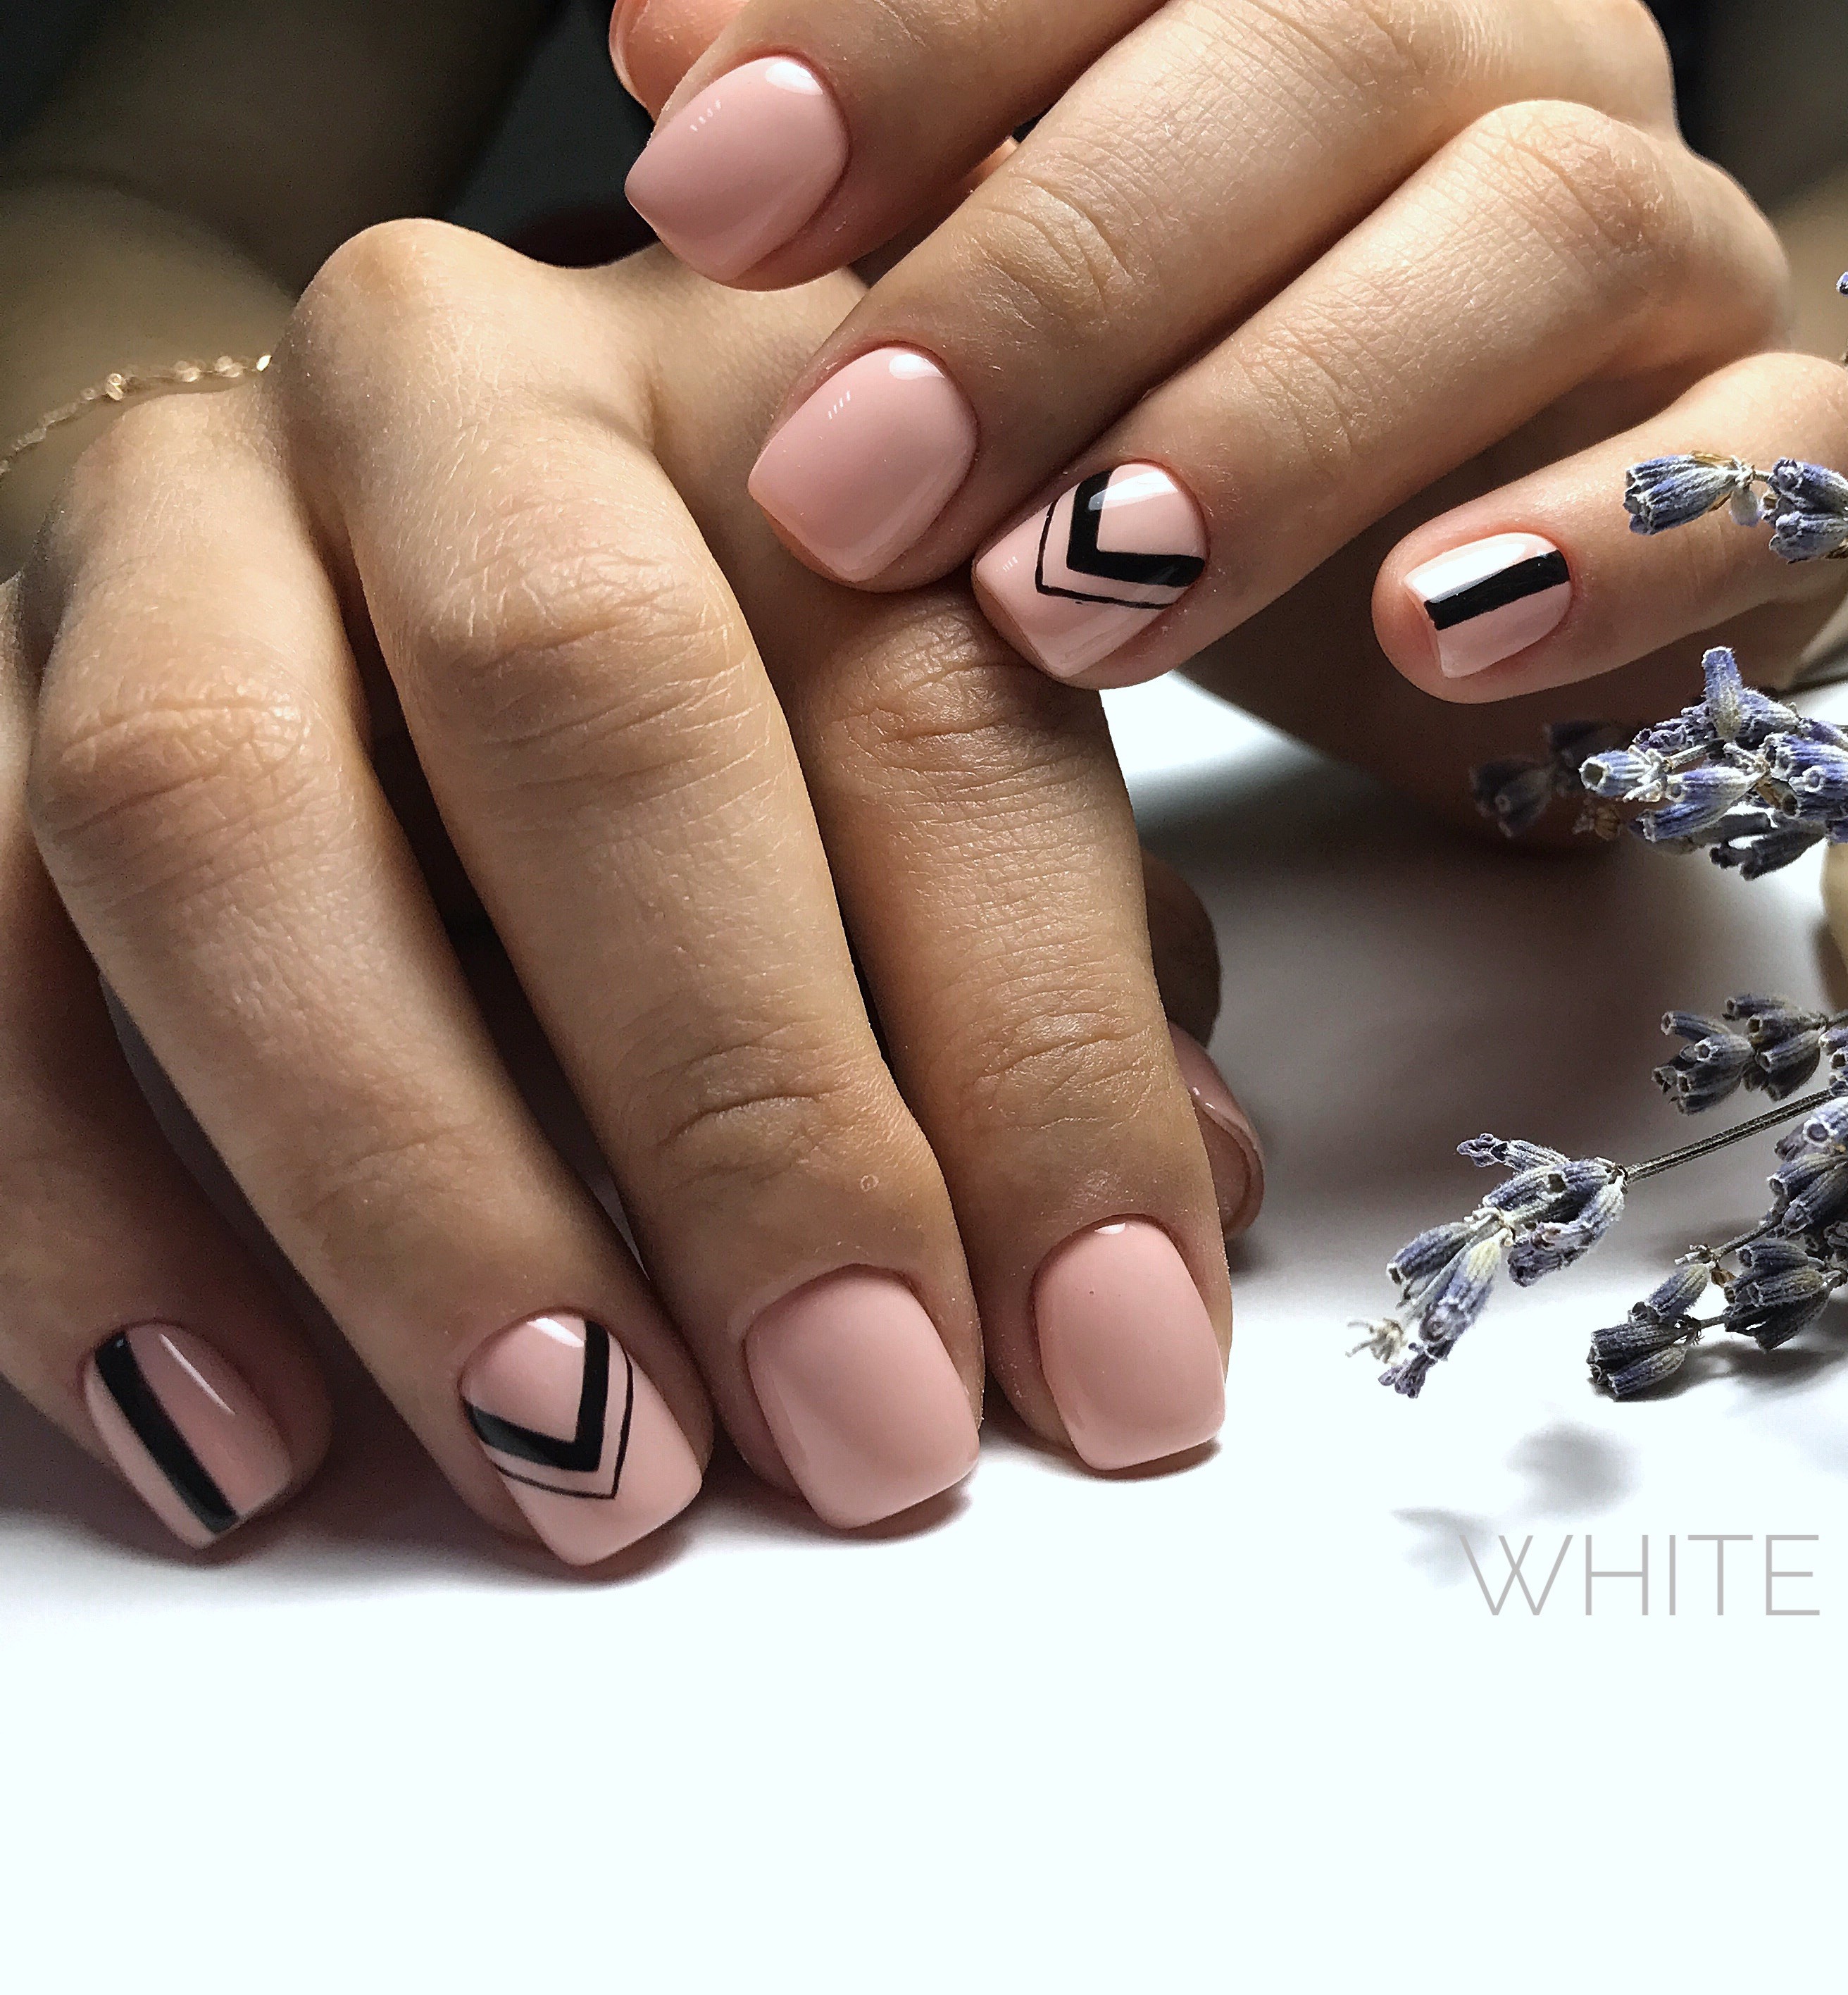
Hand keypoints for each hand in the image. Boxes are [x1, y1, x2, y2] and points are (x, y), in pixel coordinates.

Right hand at [0, 228, 1254, 1564]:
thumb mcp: (950, 752)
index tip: (1119, 1371)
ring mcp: (169, 513)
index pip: (932, 710)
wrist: (378, 496)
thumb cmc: (741, 664)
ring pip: (215, 808)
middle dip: (740, 1104)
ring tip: (582, 1464)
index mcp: (778, 389)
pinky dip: (75, 1212)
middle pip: (580, 694)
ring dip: (405, 1184)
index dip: (1043, 1063)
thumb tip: (1184, 1210)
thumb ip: (1072, 953)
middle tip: (863, 1433)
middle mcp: (459, 396)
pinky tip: (242, 1441)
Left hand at [610, 0, 1847, 706]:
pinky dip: (1605, 542)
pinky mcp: (1786, 448)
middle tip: (851, 481)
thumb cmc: (1184, 423)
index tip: (700, 186)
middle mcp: (1513, 53)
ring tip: (1074, 600)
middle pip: (1328, 49)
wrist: (1446, 597)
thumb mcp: (1004, 292)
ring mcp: (1677, 240)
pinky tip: (1423, 632)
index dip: (909, 28)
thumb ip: (894, 159)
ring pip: (1548, 225)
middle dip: (1061, 272)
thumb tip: (668, 47)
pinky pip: (1774, 449)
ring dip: (1290, 415)